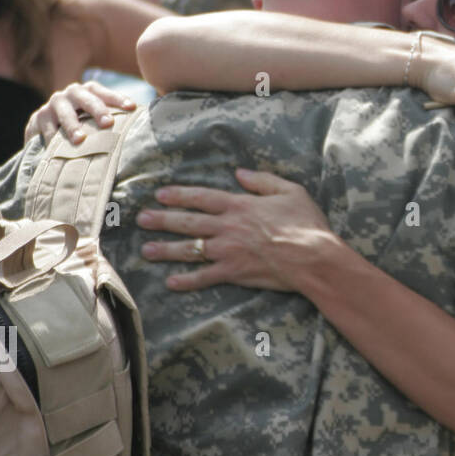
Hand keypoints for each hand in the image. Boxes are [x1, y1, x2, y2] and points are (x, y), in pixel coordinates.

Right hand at [25, 81, 136, 143]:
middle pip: (86, 99)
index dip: (118, 99)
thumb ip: (113, 118)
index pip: (104, 92)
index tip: (132, 108)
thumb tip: (144, 123)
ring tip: (81, 140)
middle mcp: (70, 94)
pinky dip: (53, 138)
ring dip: (73, 126)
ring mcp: (53, 104)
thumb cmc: (81, 122)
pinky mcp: (38, 117)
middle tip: (108, 124)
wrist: (45, 127)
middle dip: (98, 110)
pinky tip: (58, 148)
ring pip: (65, 113)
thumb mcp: (94, 117)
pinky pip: (46, 128)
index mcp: (88, 91)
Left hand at [138, 169, 337, 291]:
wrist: (313, 257)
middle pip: (188, 222)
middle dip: (162, 220)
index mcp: (240, 205)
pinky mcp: (233, 272)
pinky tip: (171, 283)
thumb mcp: (290, 191)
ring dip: (166, 250)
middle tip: (142, 219)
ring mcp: (228, 251)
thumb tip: (240, 172)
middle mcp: (228, 226)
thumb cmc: (306, 223)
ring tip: (146, 250)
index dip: (180, 195)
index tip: (161, 194)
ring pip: (190, 249)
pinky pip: (204, 277)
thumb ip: (263, 181)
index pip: (203, 197)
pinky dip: (187, 281)